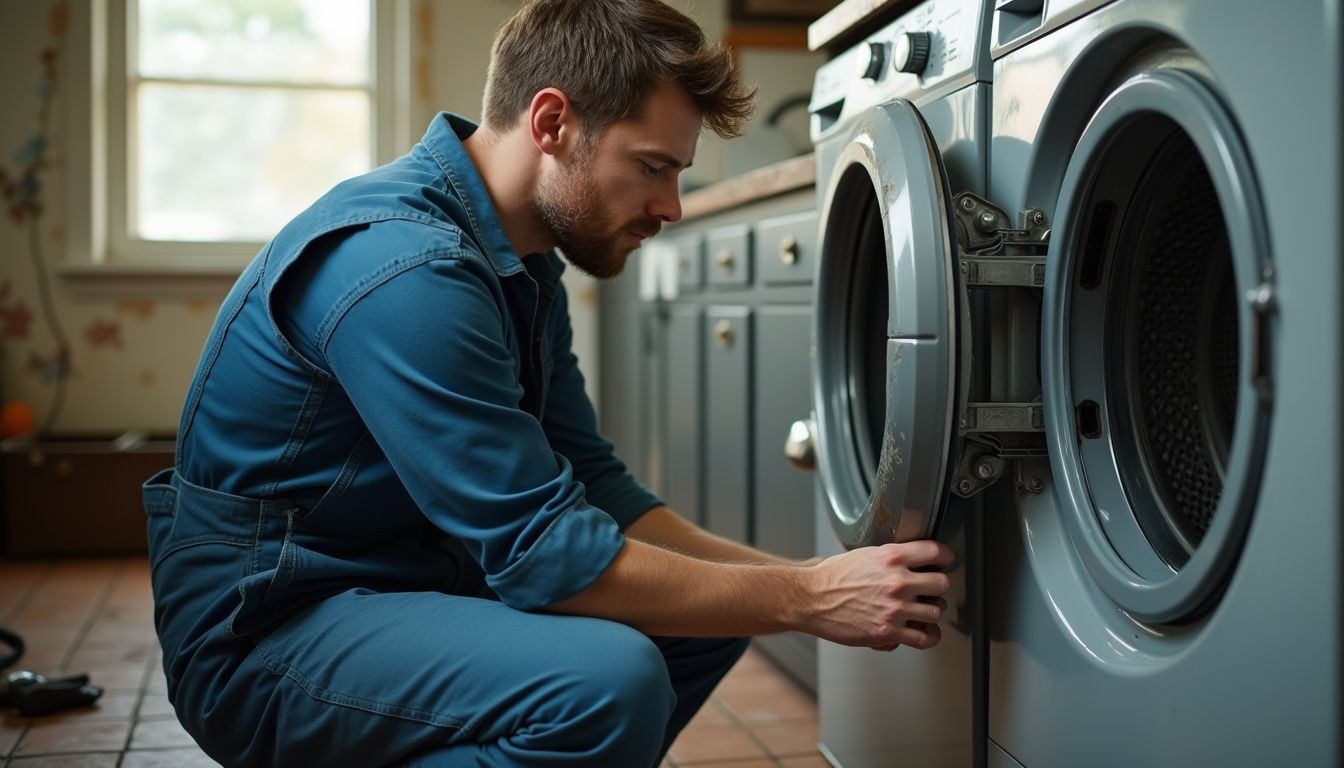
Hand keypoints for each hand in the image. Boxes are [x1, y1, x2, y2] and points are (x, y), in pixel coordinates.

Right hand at [801, 540, 952, 650]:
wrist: (811, 599)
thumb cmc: (832, 578)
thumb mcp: (865, 555)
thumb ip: (891, 557)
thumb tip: (912, 560)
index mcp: (891, 557)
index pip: (936, 552)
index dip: (944, 557)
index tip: (944, 561)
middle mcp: (897, 581)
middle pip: (942, 583)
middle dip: (938, 587)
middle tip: (931, 589)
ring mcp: (895, 608)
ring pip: (936, 612)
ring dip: (931, 612)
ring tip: (922, 611)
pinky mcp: (889, 632)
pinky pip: (924, 638)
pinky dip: (929, 636)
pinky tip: (924, 632)